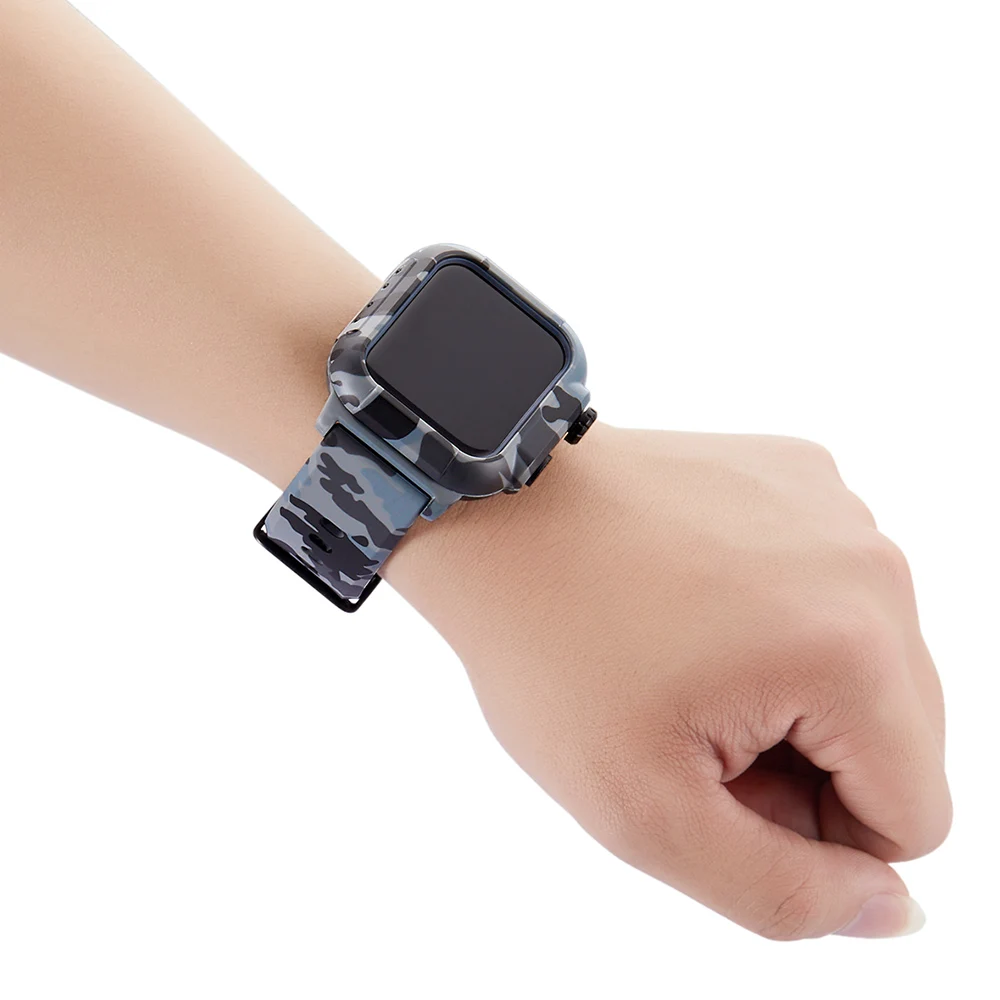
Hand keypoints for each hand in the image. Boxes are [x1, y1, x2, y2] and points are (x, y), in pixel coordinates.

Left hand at [386, 424, 949, 939]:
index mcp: (852, 649)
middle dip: (804, 760)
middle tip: (688, 724)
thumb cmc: (548, 648)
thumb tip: (890, 909)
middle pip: (897, 736)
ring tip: (684, 658)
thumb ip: (782, 892)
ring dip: (791, 691)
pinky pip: (832, 591)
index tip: (711, 780)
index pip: (911, 818)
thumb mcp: (647, 811)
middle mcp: (872, 565)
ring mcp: (839, 507)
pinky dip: (778, 618)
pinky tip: (693, 599)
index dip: (809, 833)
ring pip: (865, 665)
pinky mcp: (804, 475)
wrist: (496, 512)